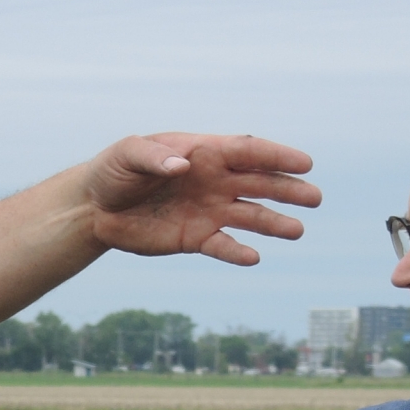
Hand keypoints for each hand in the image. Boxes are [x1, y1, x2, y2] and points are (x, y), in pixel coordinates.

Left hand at [77, 134, 319, 266]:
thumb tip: (182, 165)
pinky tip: (253, 257)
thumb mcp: (127, 155)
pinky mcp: (196, 238)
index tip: (305, 163)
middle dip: (287, 190)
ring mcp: (208, 210)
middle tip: (315, 198)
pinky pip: (223, 245)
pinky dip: (237, 252)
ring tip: (297, 230)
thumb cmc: (113, 171)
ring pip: (250, 216)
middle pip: (260, 183)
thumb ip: (154, 157)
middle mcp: (214, 181)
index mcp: (203, 153)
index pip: (248, 152)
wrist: (95, 209)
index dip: (277, 156)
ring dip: (274, 223)